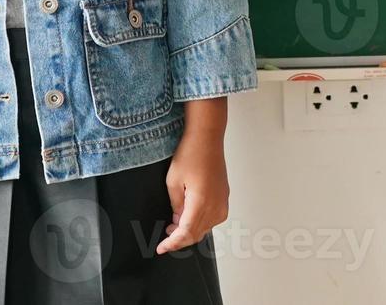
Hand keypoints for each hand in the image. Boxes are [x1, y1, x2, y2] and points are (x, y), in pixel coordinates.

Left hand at [157, 130, 229, 254]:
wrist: (207, 138)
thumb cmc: (191, 153)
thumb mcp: (173, 181)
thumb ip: (175, 206)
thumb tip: (178, 220)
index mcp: (201, 202)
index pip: (186, 233)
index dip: (172, 243)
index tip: (161, 248)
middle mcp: (215, 205)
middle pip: (197, 234)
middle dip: (180, 239)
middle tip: (165, 237)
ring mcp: (222, 201)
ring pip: (206, 228)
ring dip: (190, 231)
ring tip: (175, 225)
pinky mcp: (224, 196)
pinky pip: (213, 218)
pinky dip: (201, 223)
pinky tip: (190, 216)